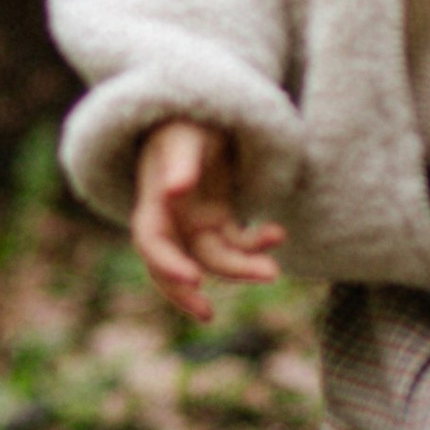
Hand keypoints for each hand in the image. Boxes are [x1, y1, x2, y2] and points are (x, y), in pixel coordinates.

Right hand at [130, 120, 285, 323]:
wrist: (200, 113)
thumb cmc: (186, 121)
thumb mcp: (184, 135)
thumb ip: (180, 161)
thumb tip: (175, 190)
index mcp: (154, 201)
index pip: (151, 243)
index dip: (167, 266)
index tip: (194, 281)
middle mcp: (172, 220)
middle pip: (174, 266)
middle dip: (187, 294)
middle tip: (208, 315)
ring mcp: (196, 223)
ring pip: (213, 261)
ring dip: (240, 270)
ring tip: (272, 271)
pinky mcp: (220, 221)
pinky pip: (237, 245)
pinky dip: (257, 245)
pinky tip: (278, 233)